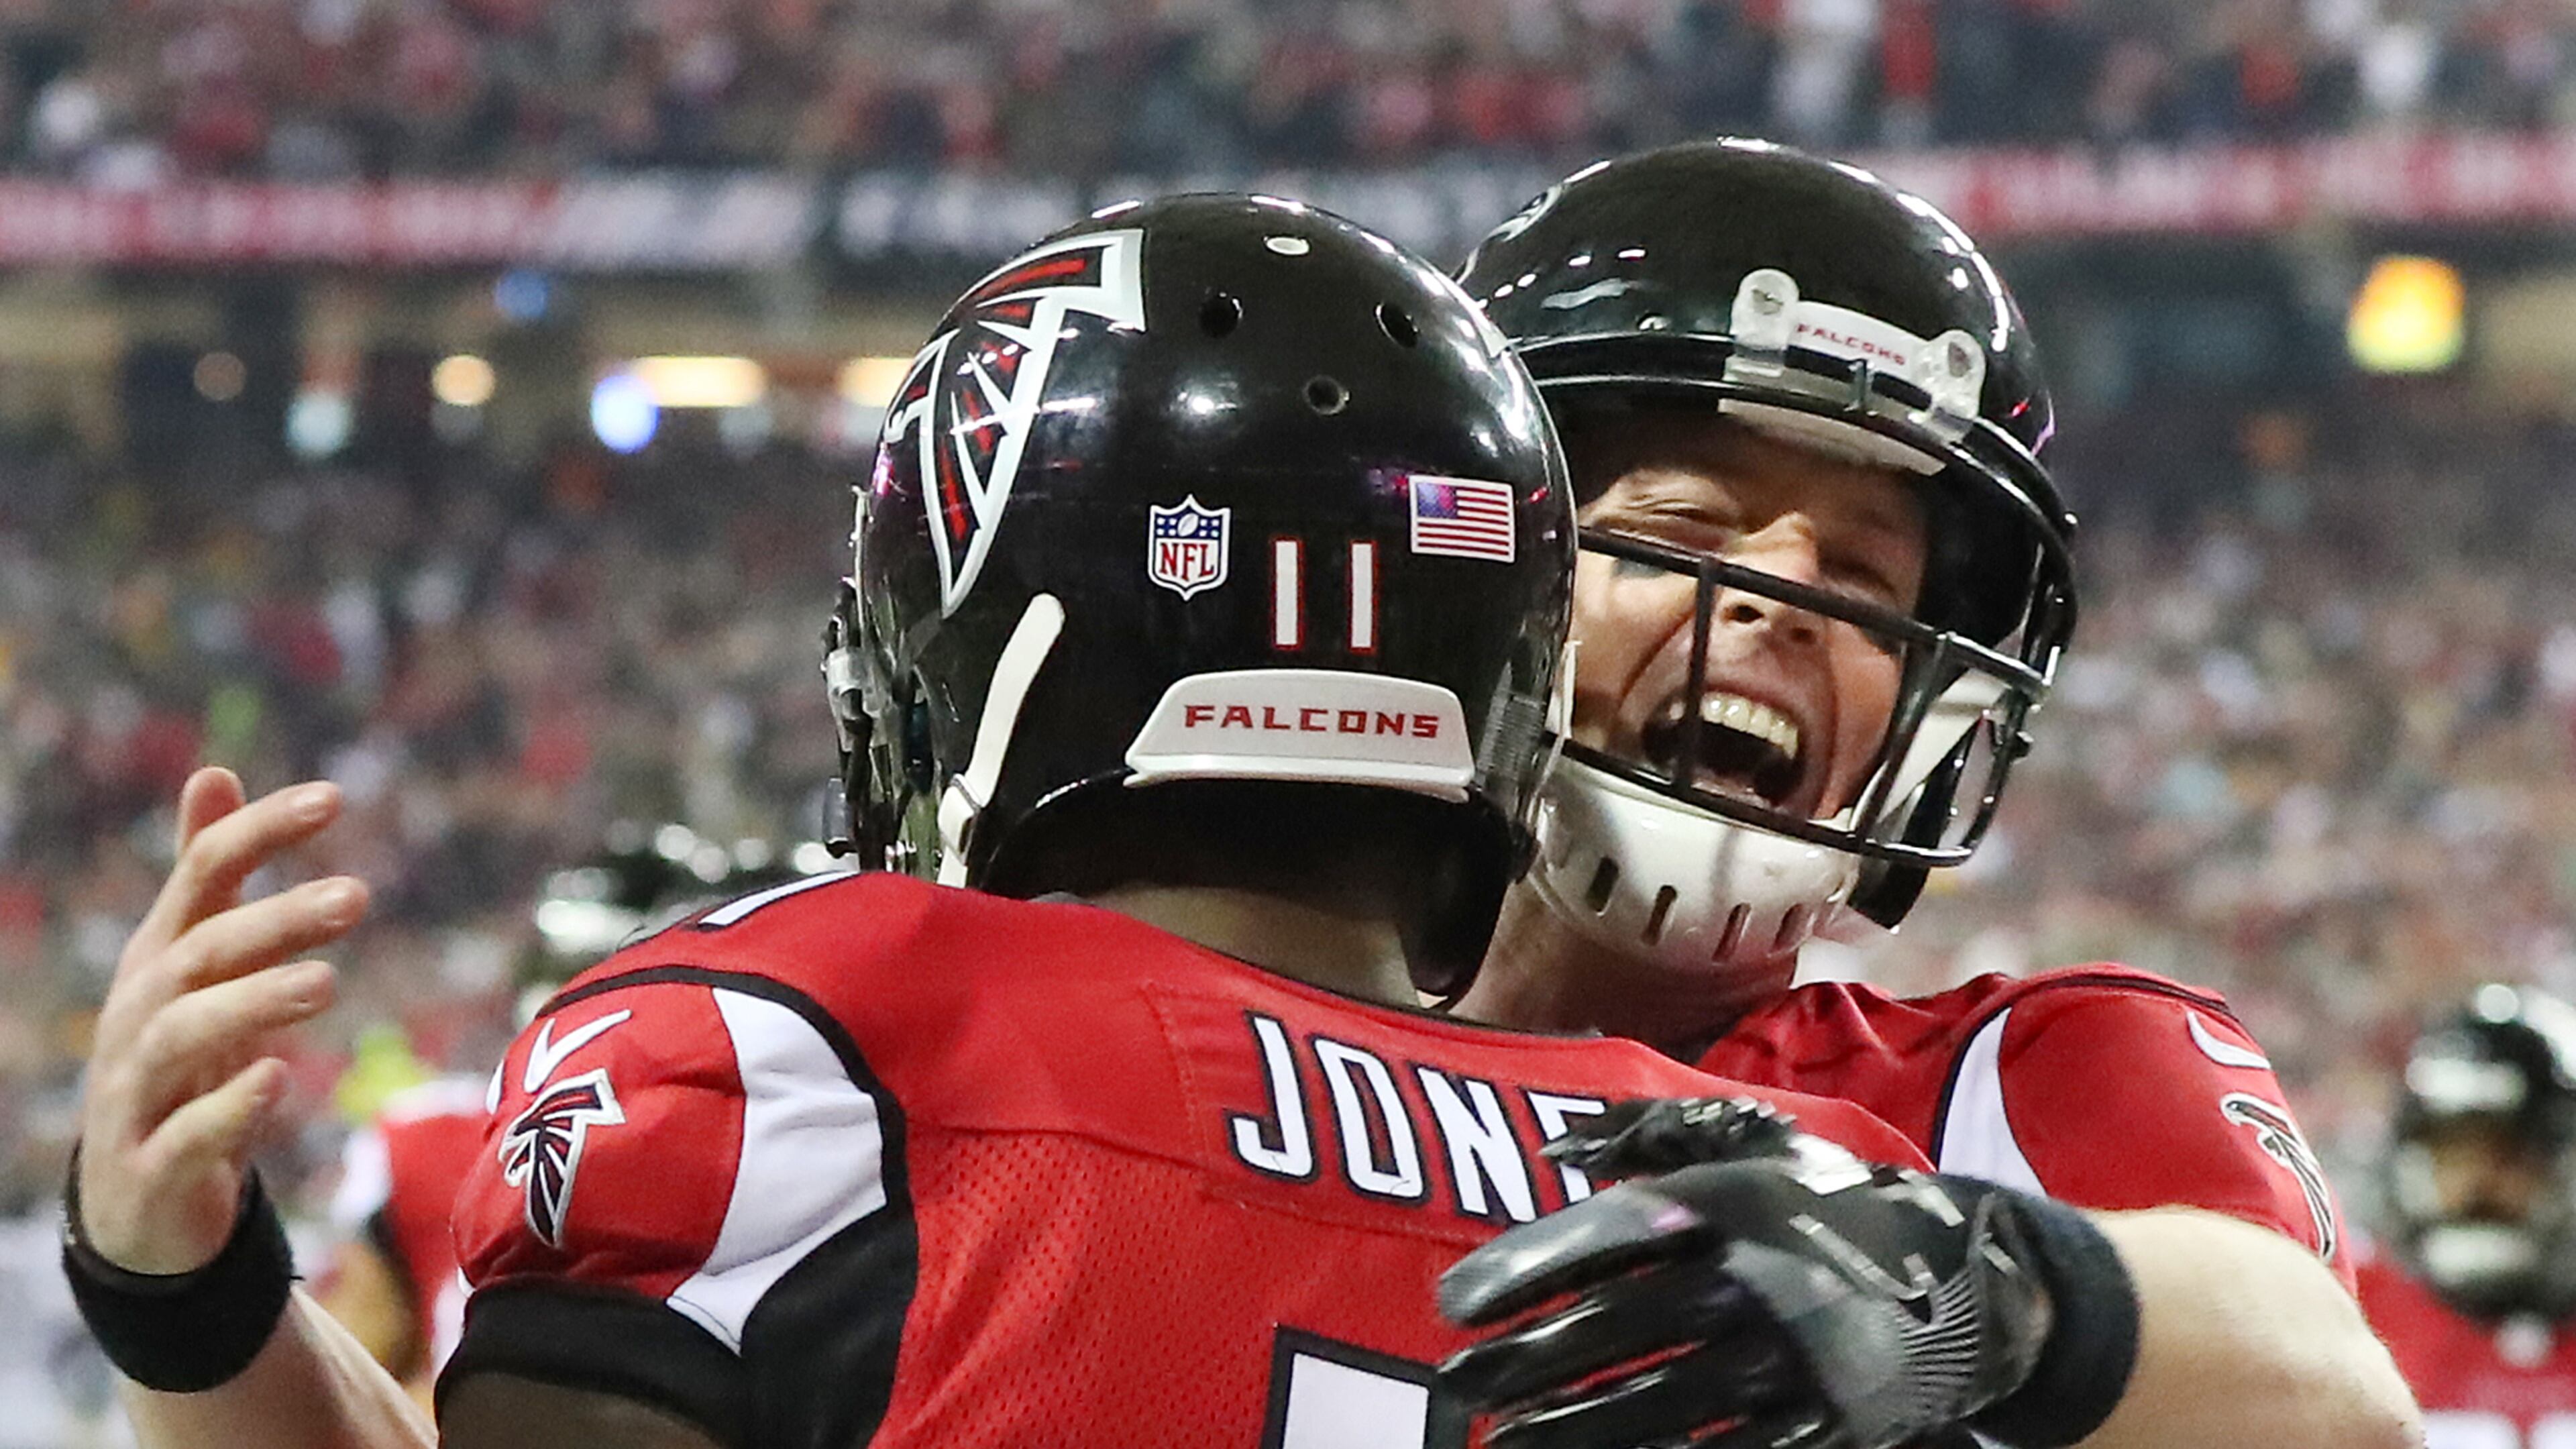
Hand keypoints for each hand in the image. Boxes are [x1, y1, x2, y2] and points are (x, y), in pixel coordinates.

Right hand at [76, 768, 367, 1273]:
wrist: (133, 1202)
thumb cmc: (180, 1062)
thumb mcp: (191, 966)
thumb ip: (205, 876)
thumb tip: (214, 773)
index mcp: (159, 960)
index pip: (202, 876)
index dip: (260, 833)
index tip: (335, 795)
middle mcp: (140, 1016)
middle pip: (200, 954)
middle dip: (274, 921)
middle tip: (358, 895)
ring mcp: (137, 1093)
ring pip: (182, 1037)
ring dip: (254, 1004)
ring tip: (327, 982)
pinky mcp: (151, 1167)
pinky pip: (185, 1135)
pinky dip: (229, 1109)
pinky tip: (279, 1080)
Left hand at [1438, 1098, 2053, 1448]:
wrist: (1967, 1281)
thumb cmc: (1830, 1204)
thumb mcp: (1756, 1145)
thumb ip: (1655, 1132)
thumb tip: (1560, 1147)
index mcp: (1732, 1205)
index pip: (1608, 1235)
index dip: (1526, 1268)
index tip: (1454, 1302)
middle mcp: (1755, 1280)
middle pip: (1616, 1331)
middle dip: (1524, 1363)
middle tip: (1456, 1383)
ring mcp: (1788, 1362)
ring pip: (1655, 1406)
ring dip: (1569, 1431)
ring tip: (1503, 1443)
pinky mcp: (1816, 1425)